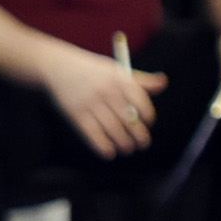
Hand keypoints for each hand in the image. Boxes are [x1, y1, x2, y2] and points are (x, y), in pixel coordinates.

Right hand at [43, 41, 164, 158]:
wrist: (57, 68)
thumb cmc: (91, 70)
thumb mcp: (115, 70)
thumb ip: (140, 80)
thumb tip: (163, 84)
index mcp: (120, 79)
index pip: (141, 103)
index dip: (148, 117)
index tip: (147, 124)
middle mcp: (107, 91)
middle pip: (129, 120)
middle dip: (139, 136)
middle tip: (142, 144)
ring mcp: (91, 103)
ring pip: (113, 130)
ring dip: (123, 144)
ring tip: (127, 149)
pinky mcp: (76, 114)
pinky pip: (93, 135)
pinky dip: (103, 147)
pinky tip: (109, 153)